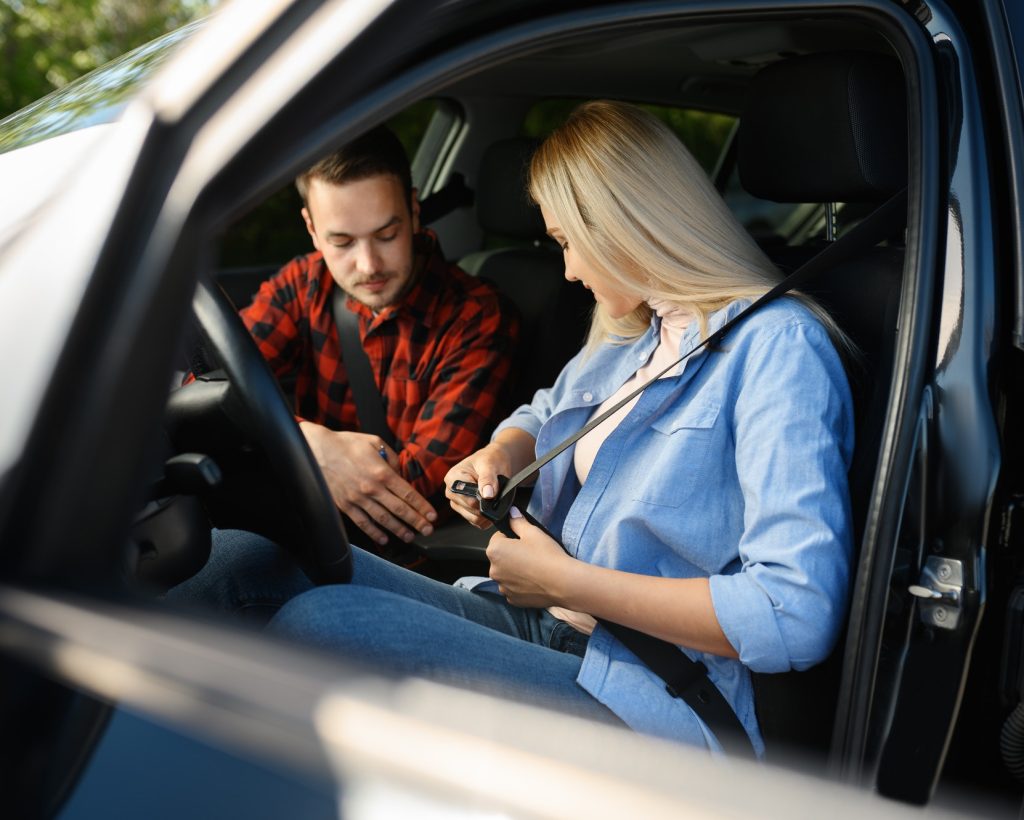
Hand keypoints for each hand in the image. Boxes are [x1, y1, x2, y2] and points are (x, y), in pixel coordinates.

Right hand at [300, 423, 436, 545]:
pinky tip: (384, 539)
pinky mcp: (345, 506)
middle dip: (416, 522)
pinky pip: (363, 523)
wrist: (317, 450)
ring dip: (399, 530)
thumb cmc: (346, 444)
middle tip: (428, 530)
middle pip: (400, 509)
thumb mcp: (374, 442)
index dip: (422, 507)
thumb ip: (392, 458)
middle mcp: (372, 488)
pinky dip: (374, 533)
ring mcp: (358, 499)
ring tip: (410, 537)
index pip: (408, 494)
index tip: (432, 515)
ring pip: (383, 519)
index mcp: (382, 472)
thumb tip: (400, 473)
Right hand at [443, 441, 512, 528]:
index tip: (492, 491)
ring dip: (488, 512)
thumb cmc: (490, 459)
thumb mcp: (490, 464)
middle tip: (495, 492)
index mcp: (452, 478)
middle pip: (470, 508)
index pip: (466, 496)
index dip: (482, 497)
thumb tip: (487, 495)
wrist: (496, 463)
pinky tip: (492, 506)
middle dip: (486, 504)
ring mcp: (458, 504)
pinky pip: (478, 523)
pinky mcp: (466, 512)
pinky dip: (488, 518)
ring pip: (474, 518)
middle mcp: (451, 492)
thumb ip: (488, 478)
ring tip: (494, 497)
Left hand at [486, 507, 572, 606]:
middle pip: (501, 557)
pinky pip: (513, 588)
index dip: (511, 537)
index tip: (524, 541)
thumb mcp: (533, 532)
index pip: (497, 538)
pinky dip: (521, 584)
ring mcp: (503, 587)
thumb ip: (518, 522)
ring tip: (534, 568)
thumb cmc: (547, 556)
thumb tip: (511, 513)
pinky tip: (535, 580)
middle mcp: (494, 570)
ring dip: (515, 570)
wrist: (563, 582)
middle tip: (531, 554)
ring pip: (507, 573)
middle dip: (512, 554)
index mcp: (495, 551)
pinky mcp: (513, 599)